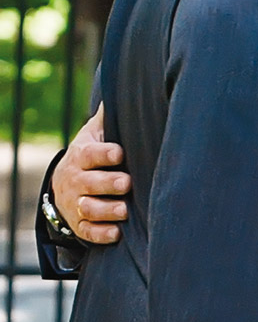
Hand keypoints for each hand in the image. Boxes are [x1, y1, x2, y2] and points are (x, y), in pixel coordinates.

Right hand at [52, 105, 130, 243]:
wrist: (65, 183)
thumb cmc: (91, 154)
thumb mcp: (95, 133)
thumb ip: (109, 117)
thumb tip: (126, 88)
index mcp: (81, 156)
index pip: (90, 154)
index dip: (104, 153)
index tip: (120, 152)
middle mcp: (76, 180)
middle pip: (88, 183)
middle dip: (107, 183)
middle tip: (127, 183)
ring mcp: (75, 203)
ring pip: (88, 209)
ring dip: (107, 210)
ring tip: (125, 210)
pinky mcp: (79, 224)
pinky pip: (88, 232)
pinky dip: (101, 234)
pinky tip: (117, 233)